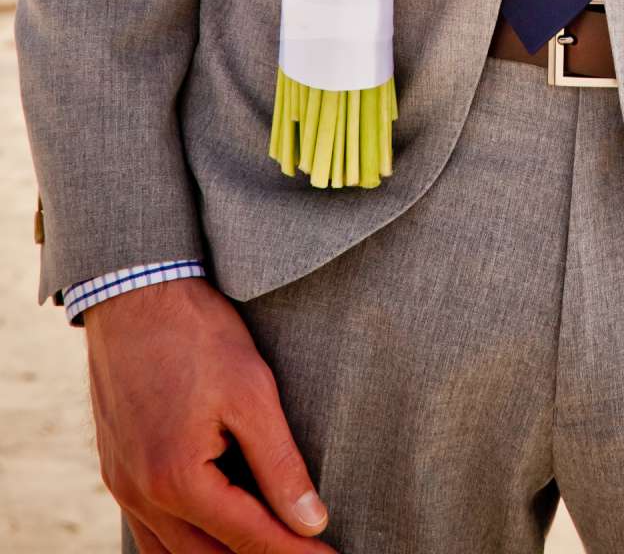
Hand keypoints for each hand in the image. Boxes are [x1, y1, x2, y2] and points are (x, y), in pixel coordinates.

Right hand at [85, 275, 332, 552]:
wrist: (133, 290)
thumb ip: (279, 464)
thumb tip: (311, 522)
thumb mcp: (252, 391)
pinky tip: (215, 531)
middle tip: (306, 552)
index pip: (249, 539)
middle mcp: (143, 496)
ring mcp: (123, 487)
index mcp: (177, 481)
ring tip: (268, 547)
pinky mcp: (116, 472)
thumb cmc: (197, 333)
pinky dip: (186, 543)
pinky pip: (150, 532)